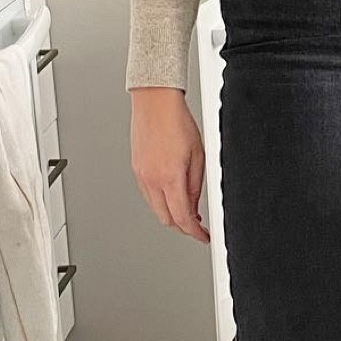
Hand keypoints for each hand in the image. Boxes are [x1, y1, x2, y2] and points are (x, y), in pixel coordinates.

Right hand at [131, 85, 209, 240]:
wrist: (155, 103)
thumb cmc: (177, 122)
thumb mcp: (198, 156)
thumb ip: (196, 186)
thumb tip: (194, 207)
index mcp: (170, 177)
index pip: (182, 218)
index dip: (195, 233)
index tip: (203, 236)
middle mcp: (152, 180)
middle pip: (166, 219)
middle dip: (183, 226)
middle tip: (197, 225)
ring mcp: (141, 176)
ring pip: (156, 209)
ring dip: (171, 214)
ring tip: (186, 209)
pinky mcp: (136, 170)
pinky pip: (148, 195)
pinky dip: (160, 201)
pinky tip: (171, 194)